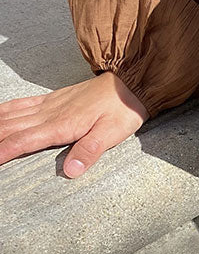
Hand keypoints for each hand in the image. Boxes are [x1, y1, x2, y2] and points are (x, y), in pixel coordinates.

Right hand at [0, 72, 148, 177]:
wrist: (130, 82)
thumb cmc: (122, 109)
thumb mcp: (112, 133)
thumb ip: (90, 151)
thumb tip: (71, 171)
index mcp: (61, 125)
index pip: (23, 140)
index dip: (3, 151)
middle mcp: (49, 114)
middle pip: (9, 128)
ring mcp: (49, 104)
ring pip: (10, 115)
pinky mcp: (52, 99)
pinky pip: (21, 104)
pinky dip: (3, 111)